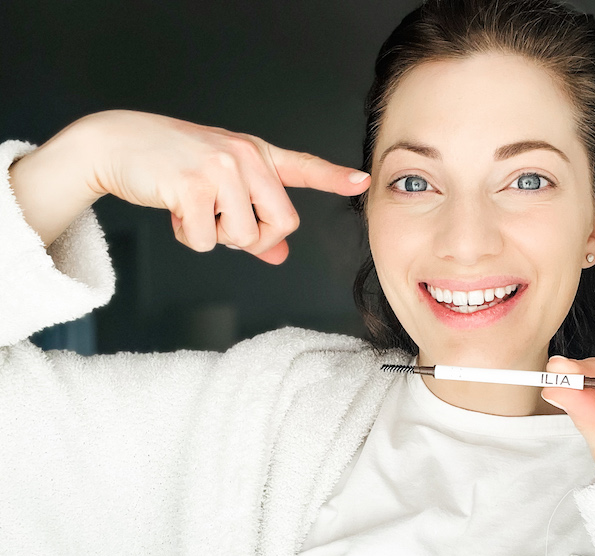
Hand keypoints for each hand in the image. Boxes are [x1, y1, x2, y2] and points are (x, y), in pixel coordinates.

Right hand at [75, 110, 369, 262]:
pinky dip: (189, 236)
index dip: (333, 177)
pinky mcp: (193, 185)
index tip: (362, 180)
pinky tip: (175, 211)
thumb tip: (279, 257)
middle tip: (222, 222)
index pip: (303, 166)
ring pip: (243, 236)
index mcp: (255, 153)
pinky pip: (208, 240)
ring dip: (215, 237)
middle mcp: (245, 156)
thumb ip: (252, 222)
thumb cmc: (171, 165)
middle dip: (254, 238)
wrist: (116, 143)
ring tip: (193, 208)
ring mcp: (221, 169)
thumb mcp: (217, 186)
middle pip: (281, 224)